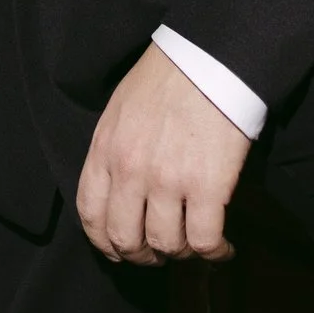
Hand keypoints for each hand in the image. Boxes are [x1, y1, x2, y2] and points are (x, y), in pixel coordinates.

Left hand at [77, 44, 248, 264]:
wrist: (213, 56)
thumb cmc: (170, 75)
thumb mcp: (122, 108)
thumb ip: (115, 148)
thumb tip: (120, 187)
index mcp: (105, 149)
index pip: (90, 214)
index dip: (105, 242)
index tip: (119, 250)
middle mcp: (130, 170)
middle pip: (126, 239)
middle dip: (143, 256)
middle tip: (159, 255)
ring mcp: (168, 180)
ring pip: (166, 245)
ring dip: (182, 254)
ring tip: (195, 248)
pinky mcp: (208, 185)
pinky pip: (204, 240)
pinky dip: (215, 253)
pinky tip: (223, 249)